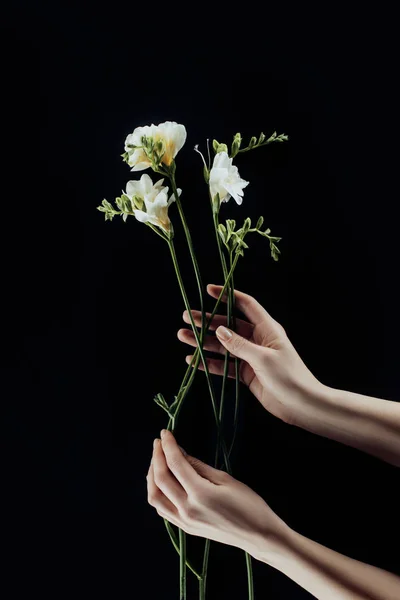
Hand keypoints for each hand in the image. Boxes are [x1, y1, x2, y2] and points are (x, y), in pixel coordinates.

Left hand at [146, 429, 287, 557]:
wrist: (258, 535)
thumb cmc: (249, 504)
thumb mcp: (226, 479)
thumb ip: (199, 466)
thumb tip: (180, 453)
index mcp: (200, 494)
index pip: (175, 464)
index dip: (168, 446)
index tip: (165, 432)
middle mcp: (188, 510)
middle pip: (161, 479)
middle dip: (157, 457)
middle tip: (159, 442)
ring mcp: (184, 522)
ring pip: (155, 496)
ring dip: (152, 475)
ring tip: (157, 460)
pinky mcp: (185, 528)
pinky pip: (162, 508)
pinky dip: (157, 492)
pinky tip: (162, 481)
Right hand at [178, 284, 324, 425]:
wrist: (301, 405)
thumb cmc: (289, 377)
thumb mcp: (264, 358)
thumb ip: (240, 345)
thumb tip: (219, 331)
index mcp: (267, 329)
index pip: (245, 305)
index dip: (228, 296)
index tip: (209, 290)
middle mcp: (257, 340)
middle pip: (228, 325)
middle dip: (207, 321)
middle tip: (187, 317)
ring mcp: (250, 357)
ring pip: (222, 346)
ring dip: (203, 342)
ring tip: (182, 336)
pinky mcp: (246, 374)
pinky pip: (224, 365)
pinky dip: (209, 363)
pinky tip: (193, 360)